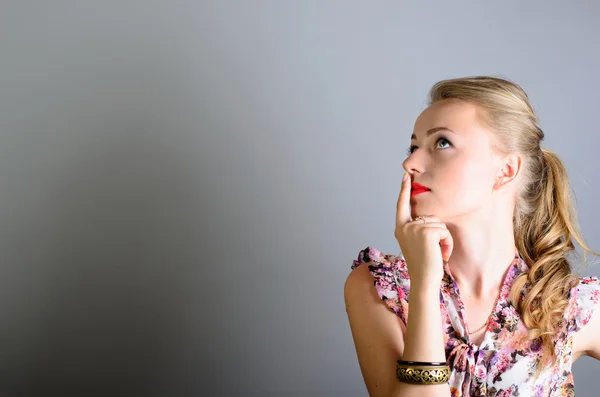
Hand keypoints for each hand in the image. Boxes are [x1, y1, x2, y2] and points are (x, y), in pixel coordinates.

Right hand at [394, 172, 453, 286]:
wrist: (424, 279)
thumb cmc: (424, 264)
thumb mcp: (417, 243)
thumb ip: (419, 229)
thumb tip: (429, 218)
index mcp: (400, 228)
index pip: (402, 205)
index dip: (404, 191)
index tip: (405, 177)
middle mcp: (405, 226)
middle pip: (429, 216)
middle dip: (438, 232)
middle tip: (435, 250)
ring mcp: (414, 228)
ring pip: (438, 223)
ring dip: (444, 238)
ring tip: (438, 253)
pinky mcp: (426, 231)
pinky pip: (444, 230)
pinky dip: (447, 242)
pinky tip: (442, 253)